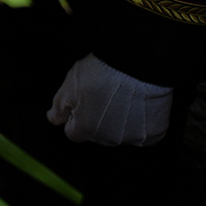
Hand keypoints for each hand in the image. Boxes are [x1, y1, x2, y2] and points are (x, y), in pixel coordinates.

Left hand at [47, 53, 171, 146]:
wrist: (137, 65)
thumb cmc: (101, 73)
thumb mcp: (69, 85)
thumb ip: (58, 107)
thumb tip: (53, 120)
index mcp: (85, 130)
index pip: (74, 132)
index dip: (76, 115)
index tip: (82, 99)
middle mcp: (109, 140)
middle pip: (98, 134)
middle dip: (96, 118)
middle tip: (103, 94)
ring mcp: (133, 138)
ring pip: (120, 133)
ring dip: (118, 120)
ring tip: (122, 96)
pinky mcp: (153, 133)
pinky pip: (142, 131)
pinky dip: (139, 120)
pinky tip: (137, 102)